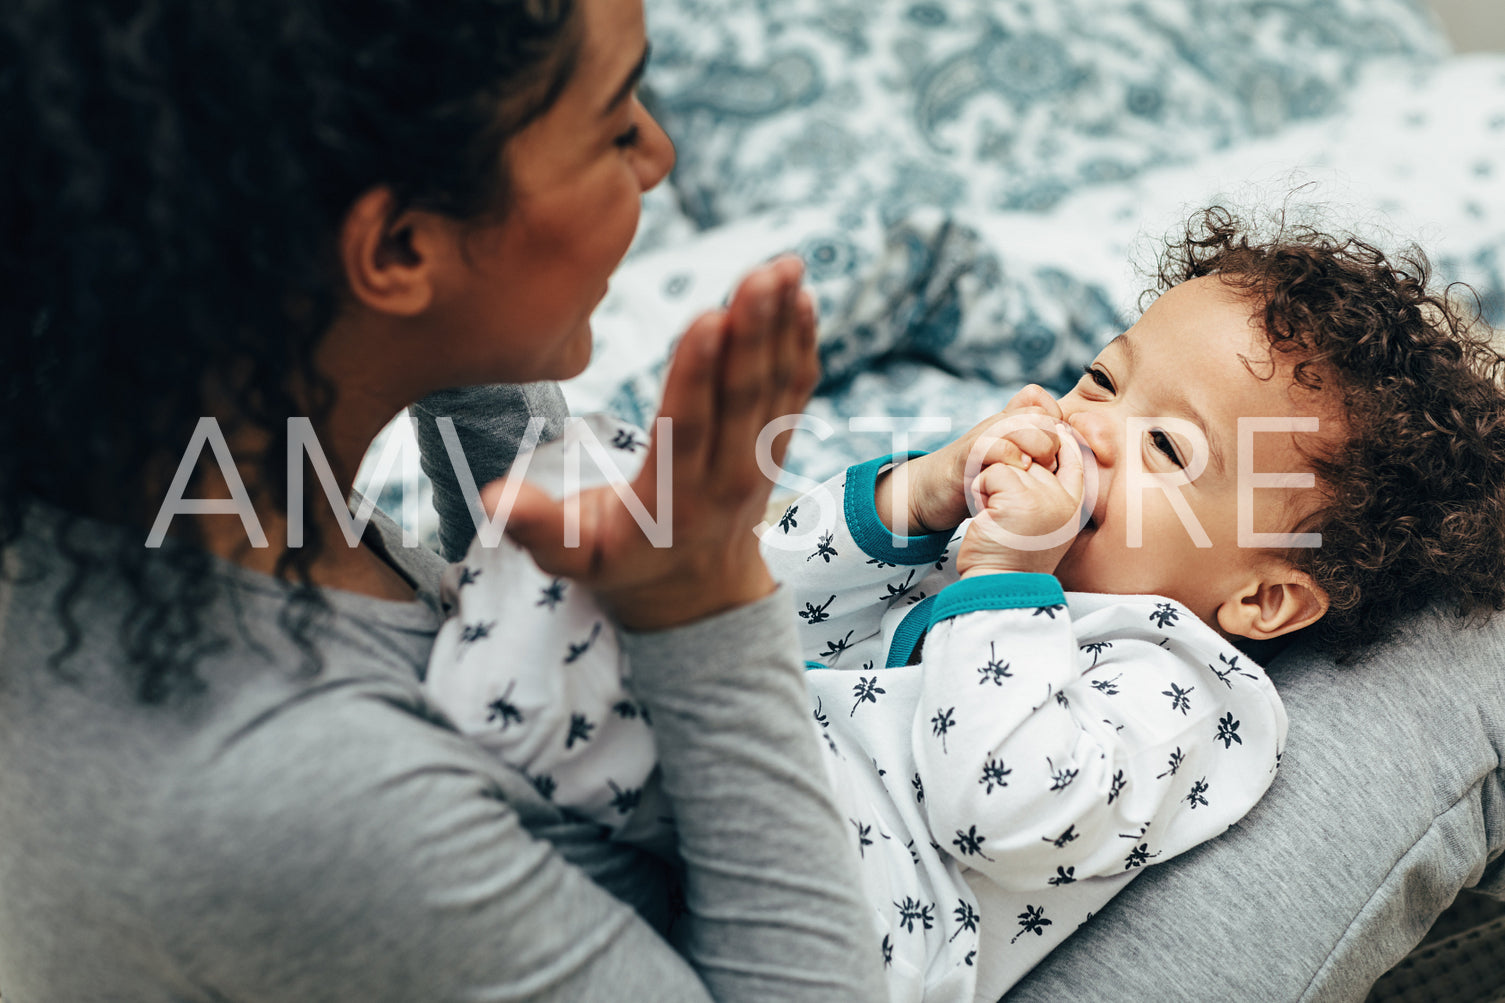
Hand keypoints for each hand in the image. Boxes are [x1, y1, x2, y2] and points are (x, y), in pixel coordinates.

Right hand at [483, 256, 817, 630]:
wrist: (695, 592)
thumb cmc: (621, 563)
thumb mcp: (571, 558)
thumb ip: (536, 528)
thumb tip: (493, 498)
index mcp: (671, 499)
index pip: (686, 429)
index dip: (697, 375)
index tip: (707, 318)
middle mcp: (726, 477)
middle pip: (741, 398)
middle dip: (752, 332)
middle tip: (760, 274)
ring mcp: (759, 459)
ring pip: (775, 386)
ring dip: (783, 324)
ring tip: (786, 266)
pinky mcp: (776, 443)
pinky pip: (795, 388)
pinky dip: (802, 342)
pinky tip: (803, 294)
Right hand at [875, 384, 1064, 535]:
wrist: (932, 491)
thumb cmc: (977, 480)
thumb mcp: (1011, 465)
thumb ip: (1036, 454)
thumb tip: (1067, 451)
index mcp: (1012, 424)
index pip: (1046, 406)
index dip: (1058, 429)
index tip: (1056, 456)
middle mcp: (998, 424)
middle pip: (1040, 414)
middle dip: (1052, 442)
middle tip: (1046, 467)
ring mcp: (982, 437)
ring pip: (1023, 424)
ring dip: (1037, 448)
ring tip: (1032, 470)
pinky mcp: (966, 456)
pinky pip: (994, 446)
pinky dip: (1010, 458)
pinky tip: (1015, 473)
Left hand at [956, 421, 1085, 577]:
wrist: (1000, 586)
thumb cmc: (1014, 559)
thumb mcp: (1047, 527)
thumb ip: (1054, 495)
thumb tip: (1054, 456)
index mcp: (1074, 507)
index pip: (1076, 460)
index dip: (1064, 443)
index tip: (1057, 431)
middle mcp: (1065, 501)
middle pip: (1036, 460)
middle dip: (1012, 477)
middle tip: (1004, 514)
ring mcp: (1045, 498)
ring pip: (1013, 463)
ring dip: (993, 485)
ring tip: (995, 516)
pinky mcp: (1020, 499)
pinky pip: (994, 472)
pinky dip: (982, 490)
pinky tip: (986, 514)